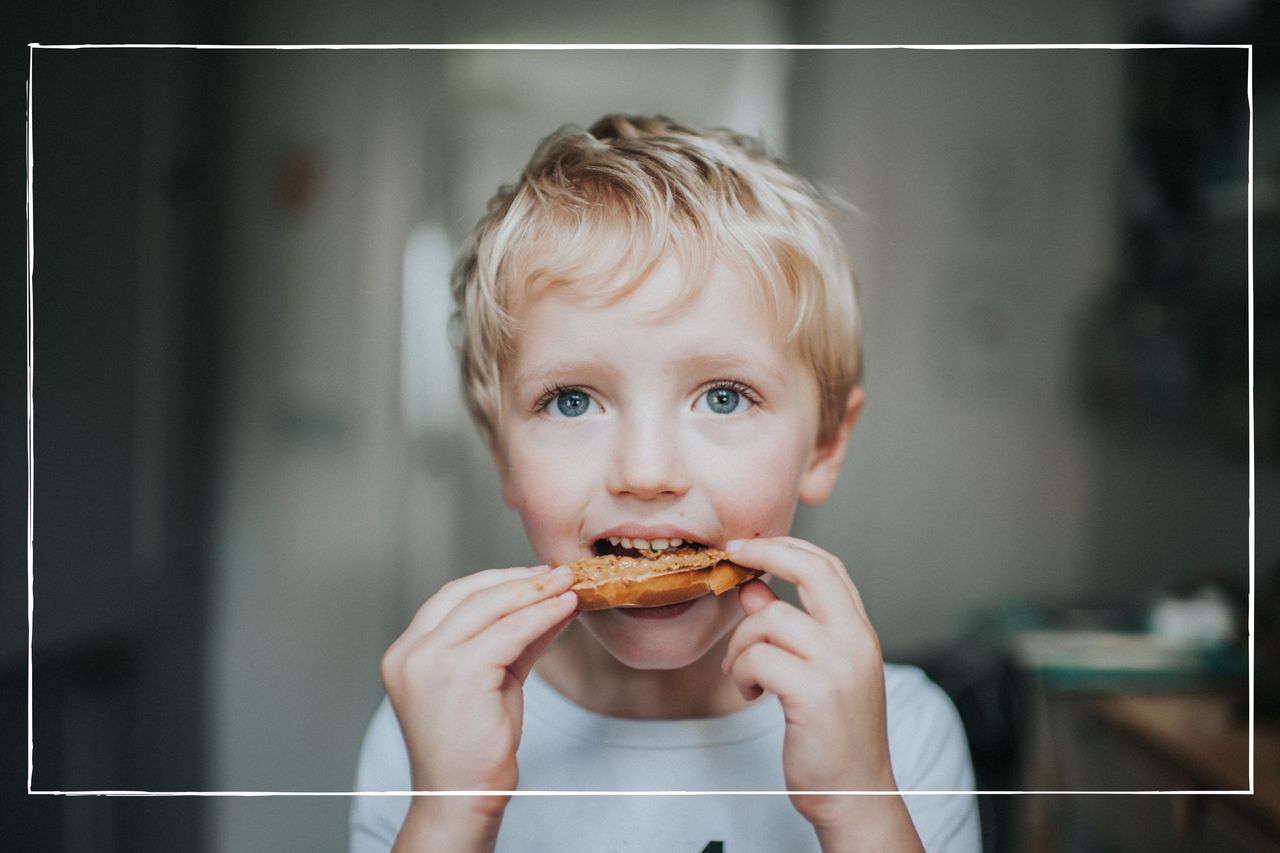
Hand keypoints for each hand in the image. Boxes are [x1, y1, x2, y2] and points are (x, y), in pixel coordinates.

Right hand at [380, 565, 577, 817]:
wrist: (462, 799)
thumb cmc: (474, 747)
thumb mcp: (491, 680)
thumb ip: (513, 640)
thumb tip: (550, 601)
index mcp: (406, 652)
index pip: (451, 598)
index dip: (495, 579)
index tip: (533, 574)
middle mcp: (411, 653)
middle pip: (469, 595)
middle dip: (519, 580)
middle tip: (557, 573)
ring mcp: (430, 662)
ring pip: (491, 607)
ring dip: (535, 591)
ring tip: (567, 585)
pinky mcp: (460, 675)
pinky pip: (511, 632)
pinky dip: (542, 615)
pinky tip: (565, 609)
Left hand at [720, 537, 917, 845]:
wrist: (854, 793)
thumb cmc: (832, 734)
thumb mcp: (815, 672)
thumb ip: (789, 628)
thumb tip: (754, 589)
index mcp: (860, 632)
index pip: (828, 566)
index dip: (786, 547)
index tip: (748, 546)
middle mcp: (856, 641)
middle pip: (810, 570)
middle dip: (764, 554)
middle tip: (732, 558)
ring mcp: (838, 665)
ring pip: (769, 619)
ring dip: (741, 646)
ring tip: (742, 675)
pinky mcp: (814, 693)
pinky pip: (757, 657)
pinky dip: (740, 672)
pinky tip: (749, 693)